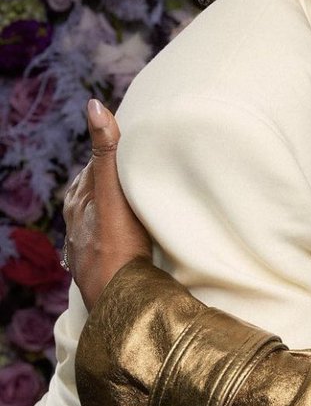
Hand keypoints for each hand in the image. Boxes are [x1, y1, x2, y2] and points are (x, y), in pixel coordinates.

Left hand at [63, 99, 151, 309]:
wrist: (118, 300)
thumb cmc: (115, 246)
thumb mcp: (113, 192)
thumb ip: (106, 152)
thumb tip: (95, 105)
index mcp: (78, 200)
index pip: (94, 168)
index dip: (111, 155)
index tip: (129, 145)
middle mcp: (78, 223)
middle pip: (94, 193)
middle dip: (111, 181)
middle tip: (136, 170)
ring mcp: (88, 247)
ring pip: (99, 219)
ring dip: (114, 209)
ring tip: (133, 202)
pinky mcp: (102, 268)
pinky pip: (108, 244)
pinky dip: (117, 235)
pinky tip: (127, 240)